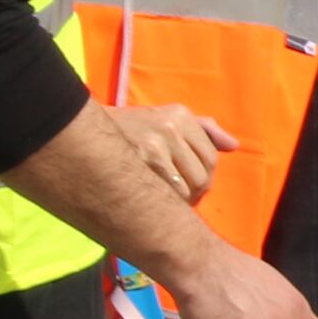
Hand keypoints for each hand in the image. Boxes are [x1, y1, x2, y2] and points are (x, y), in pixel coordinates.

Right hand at [107, 102, 238, 201]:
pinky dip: (166, 203)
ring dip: (182, 202)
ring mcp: (154, 145)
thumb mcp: (169, 117)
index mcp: (180, 115)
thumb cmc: (134, 126)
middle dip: (197, 193)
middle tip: (187, 199)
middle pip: (201, 176)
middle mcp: (170, 128)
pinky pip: (165, 193)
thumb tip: (234, 146)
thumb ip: (205, 130)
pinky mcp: (138, 162)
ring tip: (172, 203)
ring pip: (185, 188)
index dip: (207, 177)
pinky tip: (157, 202)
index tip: (198, 186)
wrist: (83, 128)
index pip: (211, 157)